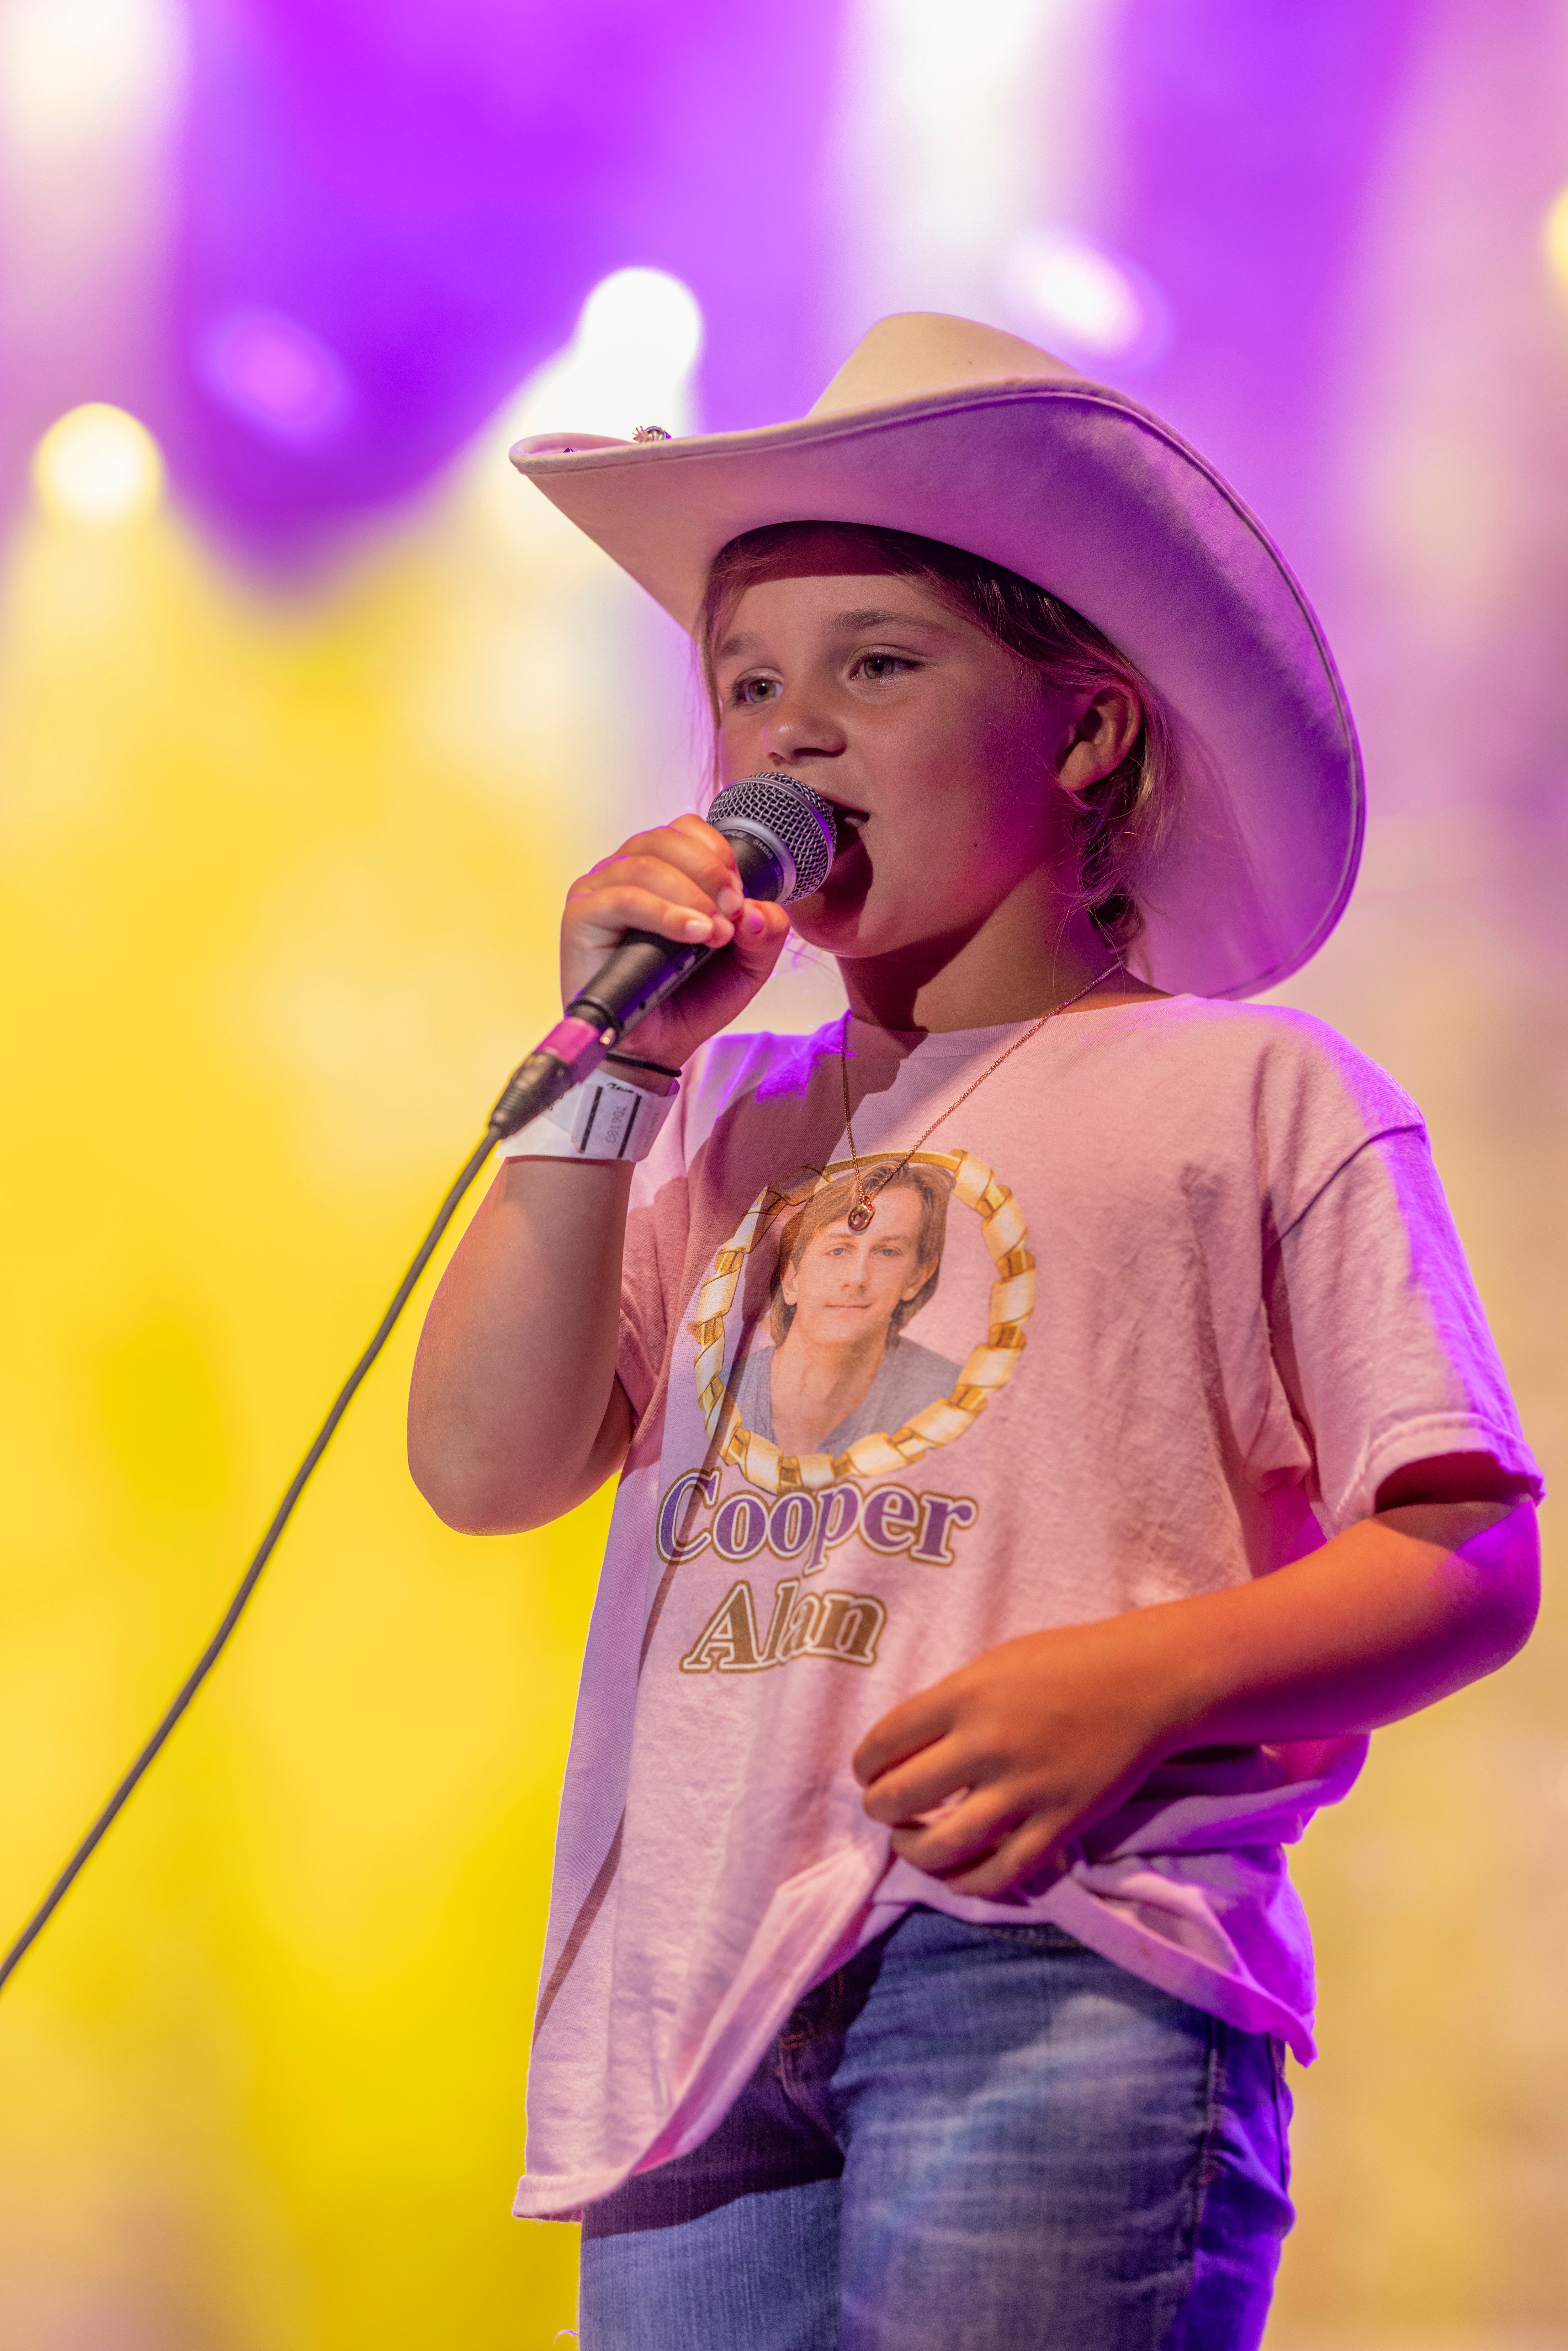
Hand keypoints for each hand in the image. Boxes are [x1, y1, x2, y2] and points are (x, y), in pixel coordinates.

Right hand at [561, 813, 791, 1070]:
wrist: (657, 1048)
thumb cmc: (690, 999)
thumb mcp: (747, 964)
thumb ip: (765, 932)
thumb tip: (758, 909)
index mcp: (662, 870)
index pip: (686, 830)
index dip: (718, 854)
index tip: (740, 896)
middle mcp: (626, 872)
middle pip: (666, 840)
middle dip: (710, 873)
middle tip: (733, 912)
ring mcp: (599, 891)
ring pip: (646, 864)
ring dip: (691, 895)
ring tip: (714, 933)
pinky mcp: (581, 916)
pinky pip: (622, 898)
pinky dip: (664, 913)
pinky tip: (692, 934)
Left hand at [852, 1617, 1181, 1898]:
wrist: (1146, 1681)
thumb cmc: (1067, 1662)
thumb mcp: (995, 1664)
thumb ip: (951, 1703)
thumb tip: (909, 1748)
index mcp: (964, 1696)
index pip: (884, 1742)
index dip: (864, 1765)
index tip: (869, 1772)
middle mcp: (986, 1744)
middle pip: (900, 1796)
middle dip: (879, 1809)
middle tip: (886, 1809)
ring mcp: (1024, 1789)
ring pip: (943, 1845)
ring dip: (914, 1852)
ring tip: (911, 1844)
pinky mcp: (1061, 1823)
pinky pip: (1002, 1872)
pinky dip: (970, 1882)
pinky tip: (958, 1875)